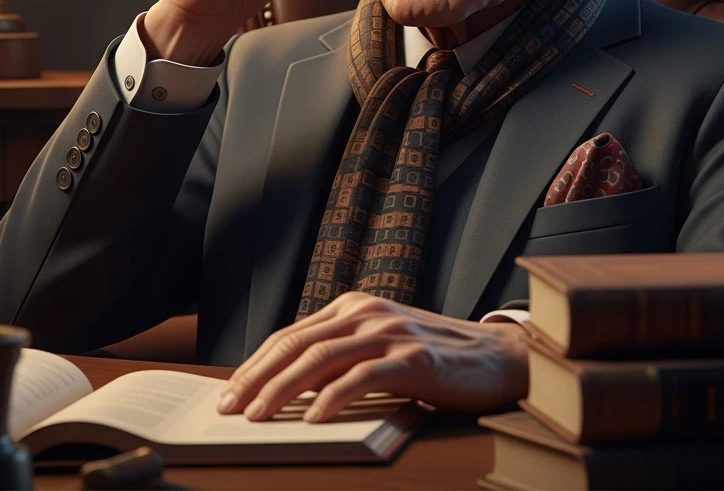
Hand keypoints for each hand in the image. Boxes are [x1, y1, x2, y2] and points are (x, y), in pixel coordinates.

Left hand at [215, 292, 528, 422]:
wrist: (493, 357)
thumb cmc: (432, 357)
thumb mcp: (380, 344)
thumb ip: (341, 354)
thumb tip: (286, 387)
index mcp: (354, 305)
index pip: (291, 334)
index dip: (256, 364)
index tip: (231, 392)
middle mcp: (367, 311)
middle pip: (298, 343)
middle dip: (258, 377)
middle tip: (232, 408)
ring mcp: (390, 331)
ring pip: (322, 358)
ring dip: (284, 389)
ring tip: (260, 416)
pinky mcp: (413, 357)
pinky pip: (363, 377)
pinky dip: (334, 397)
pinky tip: (315, 419)